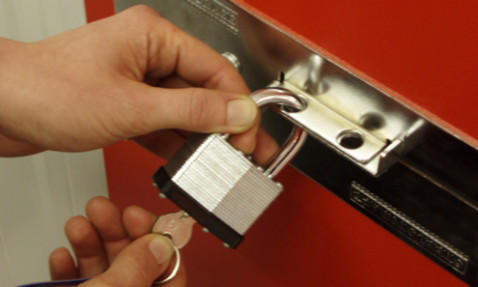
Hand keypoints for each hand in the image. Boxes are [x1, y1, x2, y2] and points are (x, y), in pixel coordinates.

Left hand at [0, 5, 277, 162]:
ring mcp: (138, 80)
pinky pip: (163, 122)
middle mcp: (150, 54)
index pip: (216, 70)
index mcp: (155, 37)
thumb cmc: (46, 90)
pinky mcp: (128, 102)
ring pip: (184, 110)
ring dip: (199, 137)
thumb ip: (191, 111)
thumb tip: (237, 112)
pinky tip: (187, 160)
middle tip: (242, 153)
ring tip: (217, 162)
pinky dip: (175, 142)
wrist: (0, 107)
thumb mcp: (131, 106)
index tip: (250, 136)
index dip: (238, 106)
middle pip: (204, 91)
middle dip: (223, 125)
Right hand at [49, 196, 184, 285]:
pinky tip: (63, 255)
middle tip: (103, 210)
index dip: (157, 238)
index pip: (171, 269)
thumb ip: (139, 264)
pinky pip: (78, 284)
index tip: (140, 216)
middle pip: (133, 262)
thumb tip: (158, 243)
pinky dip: (69, 268)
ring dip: (89, 242)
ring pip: (104, 270)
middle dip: (116, 231)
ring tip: (79, 225)